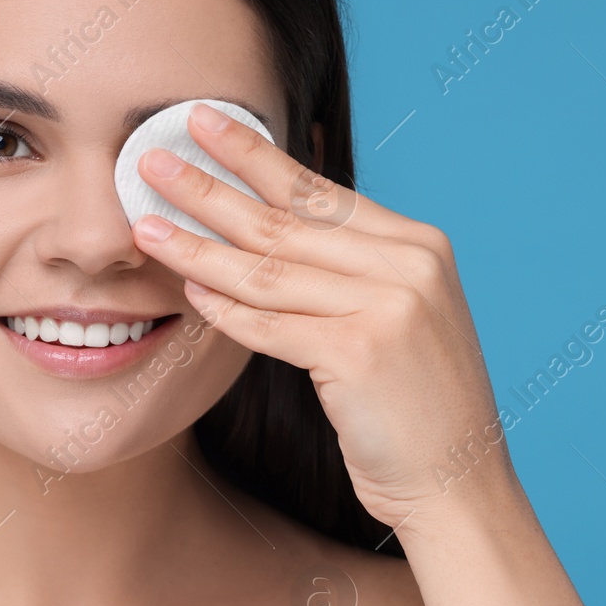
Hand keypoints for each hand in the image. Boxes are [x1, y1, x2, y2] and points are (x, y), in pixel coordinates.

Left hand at [131, 102, 517, 536]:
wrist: (458, 484)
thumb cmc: (415, 407)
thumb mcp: (398, 319)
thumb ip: (350, 272)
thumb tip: (269, 228)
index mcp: (418, 245)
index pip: (317, 190)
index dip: (253, 153)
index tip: (201, 121)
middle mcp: (407, 266)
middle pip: (284, 219)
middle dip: (209, 186)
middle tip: (150, 158)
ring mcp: (388, 308)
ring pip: (267, 271)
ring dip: (198, 247)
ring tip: (146, 226)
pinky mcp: (360, 355)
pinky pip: (270, 326)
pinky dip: (225, 310)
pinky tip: (187, 290)